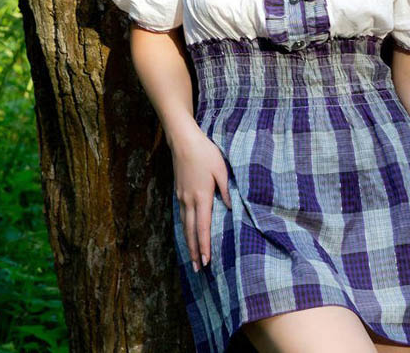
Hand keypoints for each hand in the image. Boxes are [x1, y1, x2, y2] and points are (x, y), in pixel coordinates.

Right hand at [171, 130, 232, 273]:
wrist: (183, 141)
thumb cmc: (205, 153)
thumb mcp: (221, 169)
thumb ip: (226, 190)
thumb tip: (231, 207)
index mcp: (201, 197)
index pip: (202, 228)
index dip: (204, 246)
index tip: (206, 262)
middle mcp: (189, 201)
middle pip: (190, 232)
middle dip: (194, 251)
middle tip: (198, 269)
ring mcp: (181, 197)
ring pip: (184, 225)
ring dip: (188, 242)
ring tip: (192, 257)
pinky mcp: (178, 192)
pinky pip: (181, 215)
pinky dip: (184, 229)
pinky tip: (187, 233)